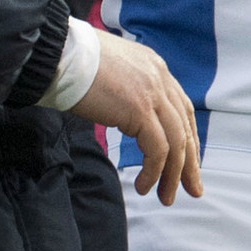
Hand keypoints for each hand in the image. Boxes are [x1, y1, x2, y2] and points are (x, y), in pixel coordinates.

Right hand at [72, 31, 201, 205]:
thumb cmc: (72, 62)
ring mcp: (153, 93)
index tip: (187, 162)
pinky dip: (154, 172)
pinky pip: (158, 150)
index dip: (188, 138)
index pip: (181, 109)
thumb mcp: (110, 71)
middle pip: (185, 127)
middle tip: (191, 188)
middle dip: (190, 163)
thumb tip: (127, 112)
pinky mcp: (140, 110)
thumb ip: (127, 88)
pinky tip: (144, 186)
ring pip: (177, 143)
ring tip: (165, 197)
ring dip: (173, 175)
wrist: (59, 54)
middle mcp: (160, 78)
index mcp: (154, 67)